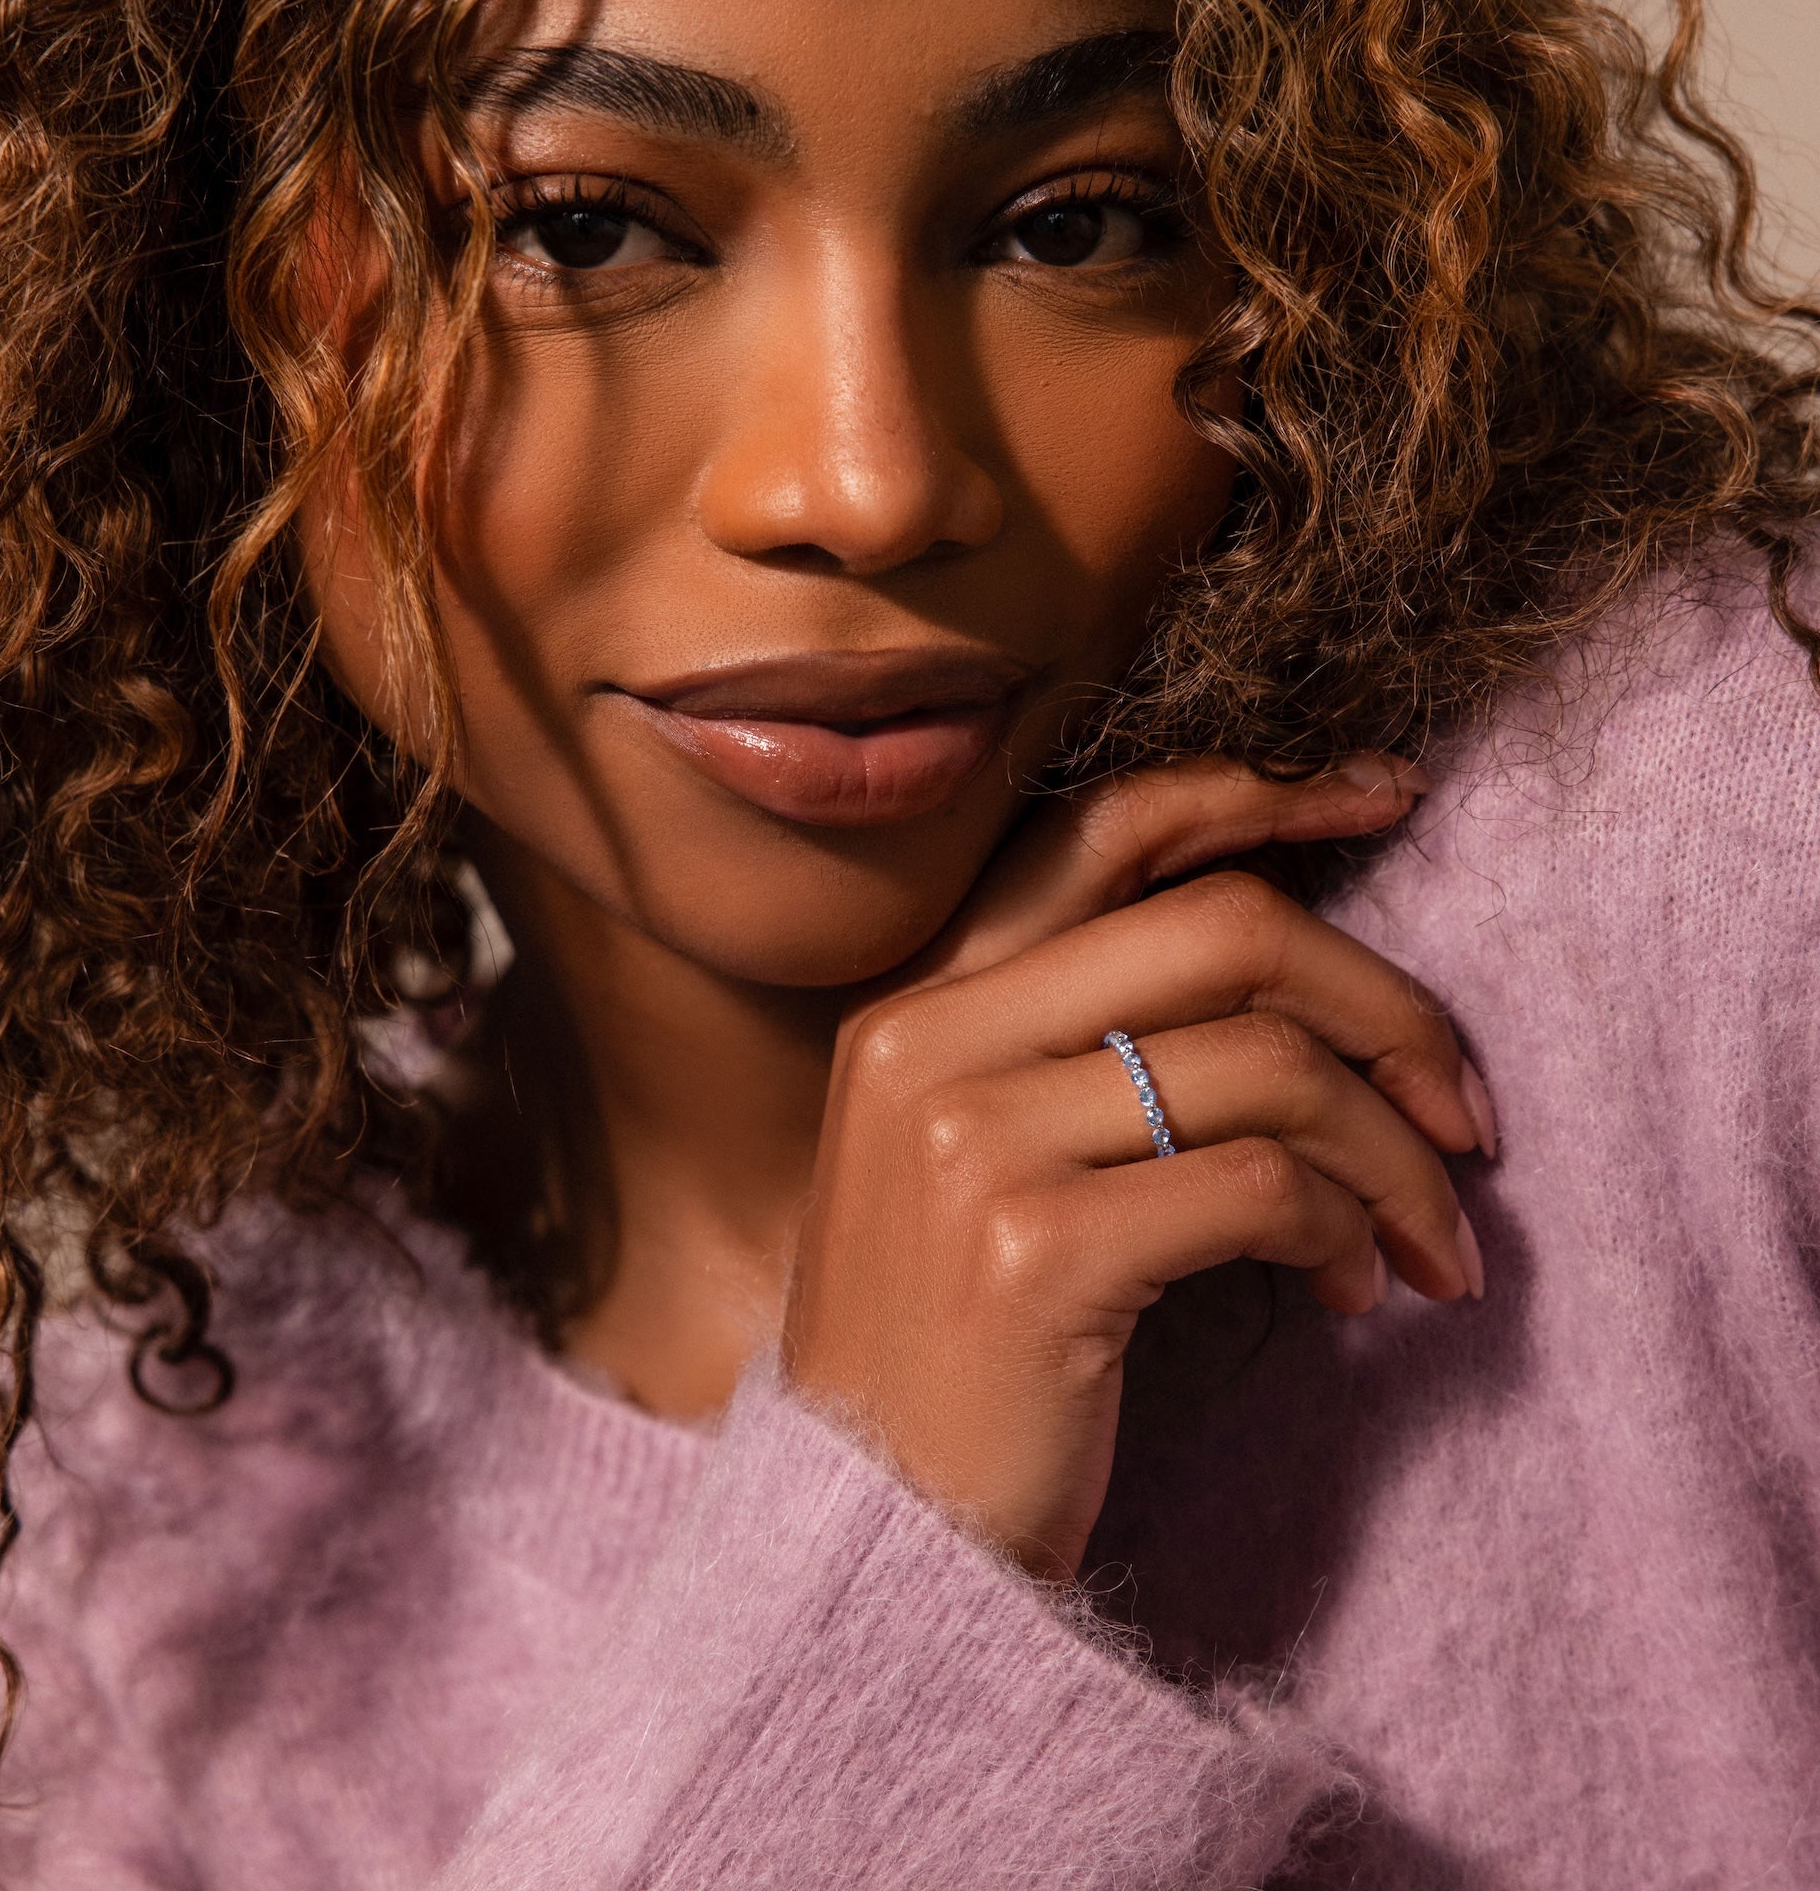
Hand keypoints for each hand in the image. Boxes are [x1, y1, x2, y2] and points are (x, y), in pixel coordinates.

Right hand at [783, 756, 1487, 1579]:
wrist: (868, 1540)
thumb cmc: (954, 1352)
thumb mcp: (981, 1164)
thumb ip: (1090, 1047)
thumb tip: (1300, 974)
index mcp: (916, 1002)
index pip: (1105, 832)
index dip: (1262, 797)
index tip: (1388, 794)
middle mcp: (928, 1042)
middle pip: (1224, 929)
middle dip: (1387, 1006)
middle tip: (1465, 1110)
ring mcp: (971, 1142)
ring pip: (1268, 1064)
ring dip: (1394, 1154)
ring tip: (1428, 1240)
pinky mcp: (1036, 1251)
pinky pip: (1262, 1186)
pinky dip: (1347, 1231)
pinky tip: (1351, 1293)